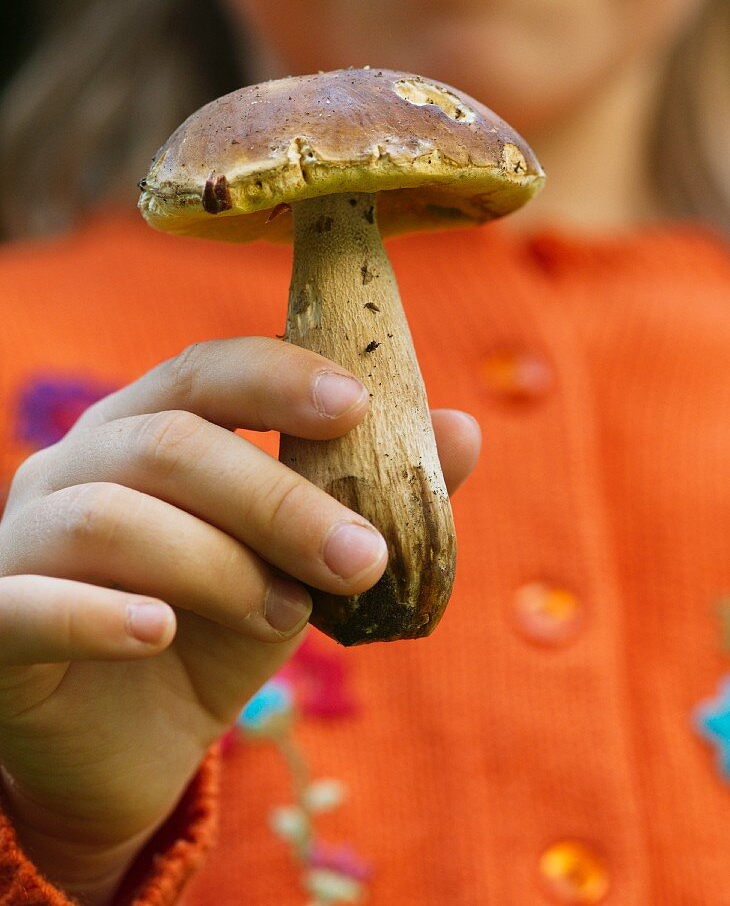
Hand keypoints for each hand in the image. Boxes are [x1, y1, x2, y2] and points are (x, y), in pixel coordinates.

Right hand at [0, 338, 479, 899]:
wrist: (132, 744)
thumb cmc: (218, 628)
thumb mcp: (304, 565)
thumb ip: (374, 498)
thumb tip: (463, 431)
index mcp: (148, 430)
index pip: (204, 372)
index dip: (277, 378)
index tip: (356, 407)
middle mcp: (77, 466)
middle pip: (171, 446)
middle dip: (278, 499)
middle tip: (362, 559)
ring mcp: (24, 539)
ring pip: (110, 518)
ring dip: (217, 563)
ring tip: (289, 616)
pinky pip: (30, 603)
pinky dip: (99, 613)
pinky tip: (160, 634)